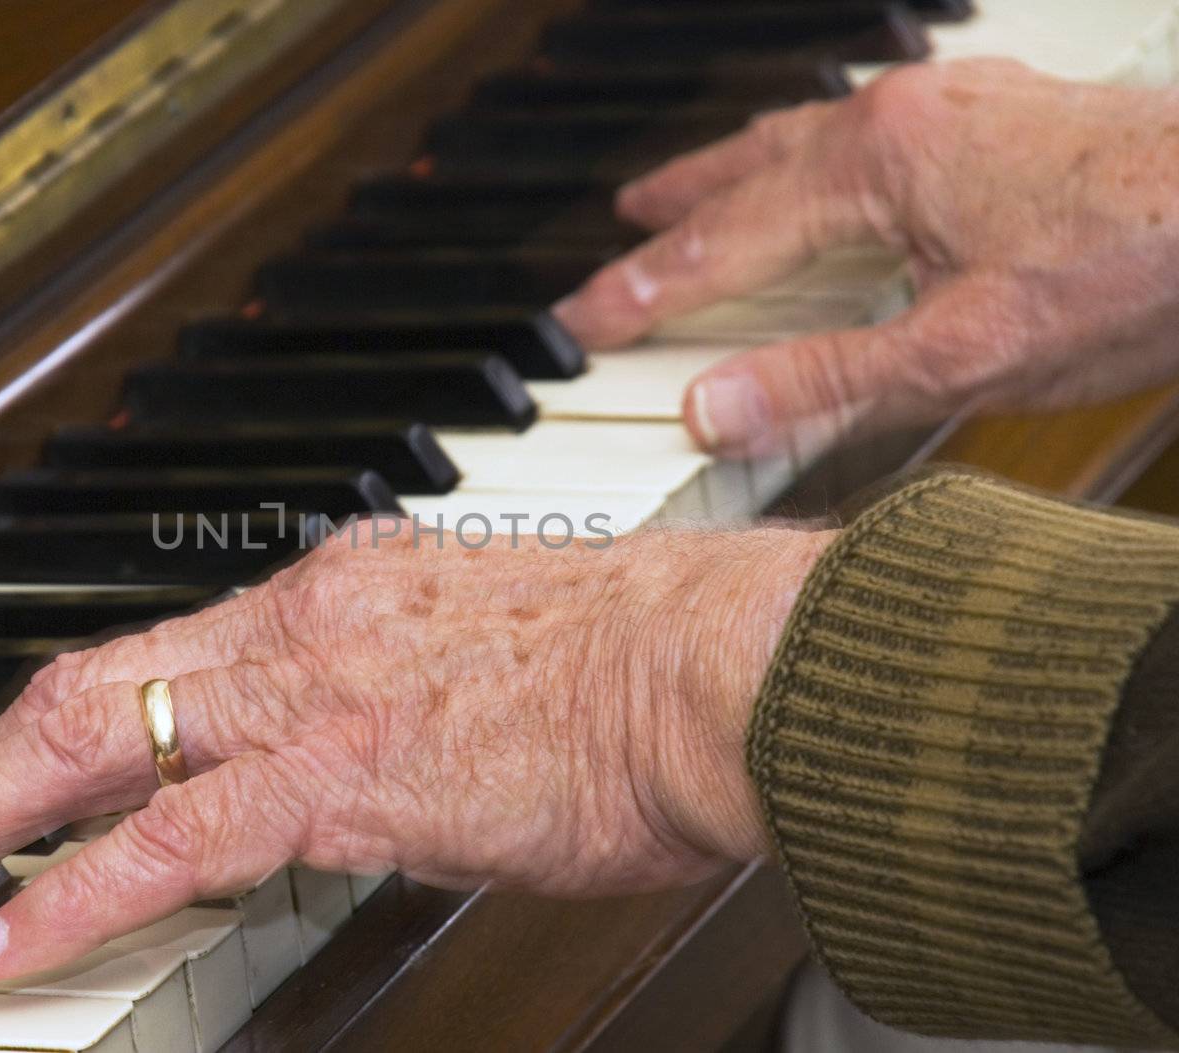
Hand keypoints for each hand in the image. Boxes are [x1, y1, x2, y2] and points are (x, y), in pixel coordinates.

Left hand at [0, 520, 829, 978]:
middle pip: (88, 687)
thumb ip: (416, 695)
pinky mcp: (339, 777)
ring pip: (90, 746)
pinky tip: (5, 939)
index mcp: (343, 590)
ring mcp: (310, 695)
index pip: (164, 656)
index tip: (19, 766)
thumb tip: (390, 753)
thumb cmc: (649, 664)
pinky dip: (70, 893)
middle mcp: (303, 624)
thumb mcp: (502, 653)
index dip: (71, 719)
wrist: (722, 666)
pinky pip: (167, 842)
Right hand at [552, 60, 1178, 456]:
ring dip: (738, 171)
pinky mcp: (999, 115)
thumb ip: (825, 381)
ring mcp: (954, 106)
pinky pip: (868, 130)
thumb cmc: (1135, 273)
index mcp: (875, 161)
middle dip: (676, 206)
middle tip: (618, 227)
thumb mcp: (961, 353)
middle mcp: (903, 116)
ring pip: (809, 139)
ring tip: (691, 187)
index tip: (578, 321)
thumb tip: (712, 405)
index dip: (641, 290)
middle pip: (752, 169)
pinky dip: (812, 157)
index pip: (722, 241)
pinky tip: (828, 169)